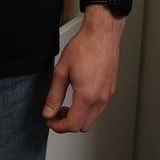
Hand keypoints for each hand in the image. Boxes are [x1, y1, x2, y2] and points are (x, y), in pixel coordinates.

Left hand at [42, 6, 122, 132]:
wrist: (102, 33)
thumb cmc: (84, 46)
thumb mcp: (61, 71)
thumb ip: (54, 95)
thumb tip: (49, 112)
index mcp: (87, 96)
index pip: (72, 125)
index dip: (58, 126)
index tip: (51, 120)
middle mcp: (100, 98)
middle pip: (83, 126)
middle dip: (67, 123)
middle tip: (56, 113)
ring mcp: (108, 94)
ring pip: (92, 118)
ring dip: (78, 116)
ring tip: (66, 105)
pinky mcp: (111, 89)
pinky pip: (99, 108)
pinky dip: (87, 109)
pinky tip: (78, 97)